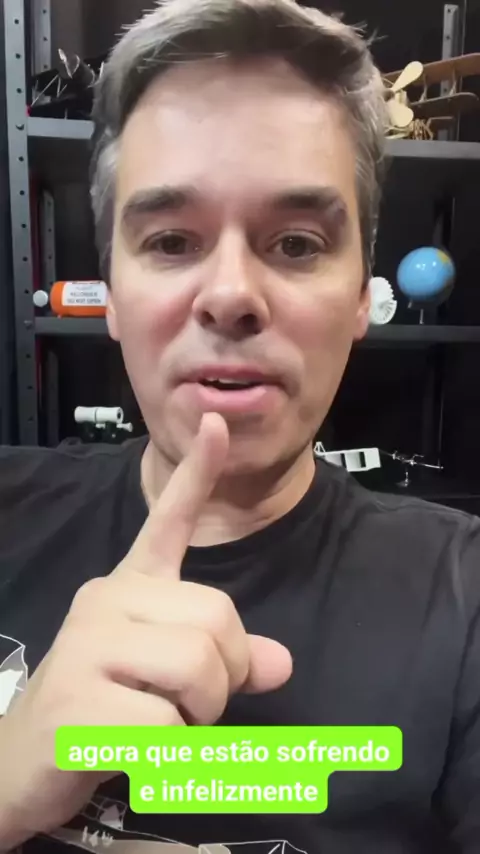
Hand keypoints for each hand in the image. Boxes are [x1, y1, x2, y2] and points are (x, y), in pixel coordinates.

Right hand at [0, 413, 291, 847]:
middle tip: (189, 706)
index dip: (198, 473)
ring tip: (159, 727)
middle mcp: (107, 600)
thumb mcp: (168, 679)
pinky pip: (167, 727)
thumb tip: (281, 664)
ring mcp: (86, 646)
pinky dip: (169, 756)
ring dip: (199, 718)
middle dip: (224, 677)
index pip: (168, 521)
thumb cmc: (103, 710)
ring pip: (199, 670)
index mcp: (130, 587)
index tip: (218, 424)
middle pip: (218, 620)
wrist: (21, 766)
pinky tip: (129, 755)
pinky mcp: (76, 702)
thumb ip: (222, 659)